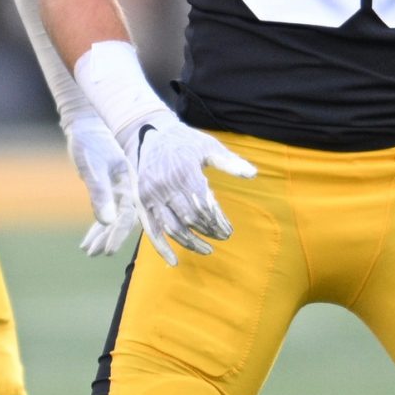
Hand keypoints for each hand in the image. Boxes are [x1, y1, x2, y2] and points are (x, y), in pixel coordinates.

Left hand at [64, 111, 138, 255]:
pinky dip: (97, 226)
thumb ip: (100, 193)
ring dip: (101, 235)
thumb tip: (107, 221)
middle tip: (96, 253)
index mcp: (130, 183)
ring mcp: (118, 190)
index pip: (128, 215)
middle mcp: (128, 189)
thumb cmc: (90, 143)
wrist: (86, 125)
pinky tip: (88, 239)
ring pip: (112, 218)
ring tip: (89, 251)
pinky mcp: (108, 190)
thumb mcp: (92, 168)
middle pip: (122, 220)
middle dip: (109, 238)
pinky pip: (104, 212)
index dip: (119, 234)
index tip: (109, 250)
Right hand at [131, 113, 256, 264]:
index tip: (229, 230)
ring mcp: (151, 195)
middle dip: (209, 231)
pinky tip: (174, 262)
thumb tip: (252, 174)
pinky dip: (161, 248)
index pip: (205, 206)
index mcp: (184, 172)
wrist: (151, 133)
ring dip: (191, 242)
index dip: (218, 221)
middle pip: (191, 218)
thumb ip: (229, 162)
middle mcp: (165, 186)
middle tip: (223, 236)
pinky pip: (151, 229)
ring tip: (207, 249)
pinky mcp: (141, 202)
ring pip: (172, 227)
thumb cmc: (184, 142)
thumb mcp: (208, 146)